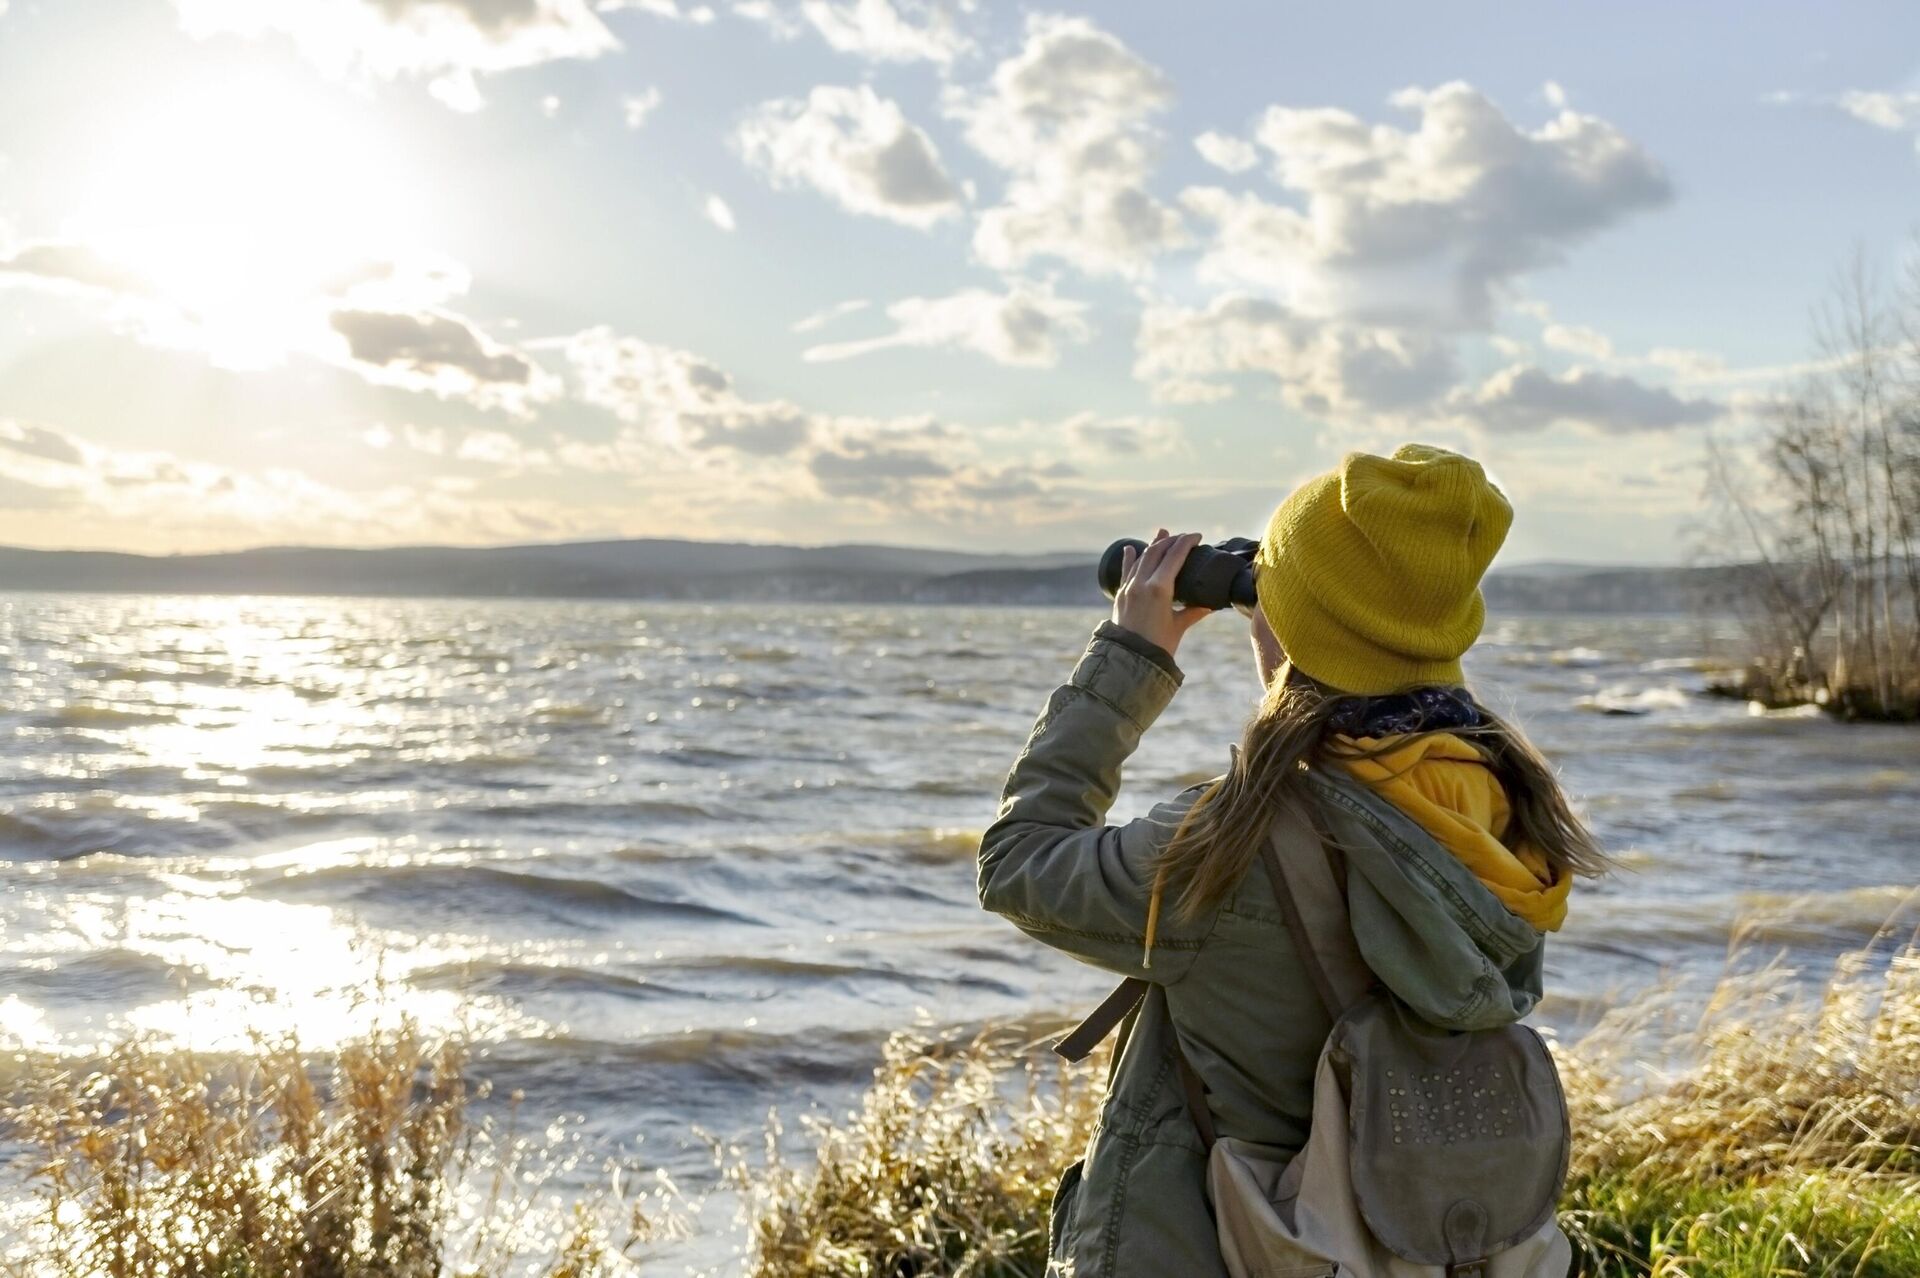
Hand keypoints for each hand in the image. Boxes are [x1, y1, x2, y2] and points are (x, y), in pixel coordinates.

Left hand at [1112, 528, 1213, 658]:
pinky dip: (1130, 558)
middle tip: (1184, 537)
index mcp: (1159, 588)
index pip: (1174, 556)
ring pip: (1142, 558)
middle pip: (1157, 552)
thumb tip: (1212, 603)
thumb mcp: (1179, 626)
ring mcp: (1129, 588)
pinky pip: (1126, 571)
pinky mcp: (1120, 595)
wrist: (1129, 660)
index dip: (1186, 542)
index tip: (1197, 536)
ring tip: (1163, 533)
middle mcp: (1142, 583)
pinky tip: (1130, 548)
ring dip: (1153, 544)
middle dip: (1171, 541)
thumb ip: (1194, 611)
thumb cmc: (1158, 646)